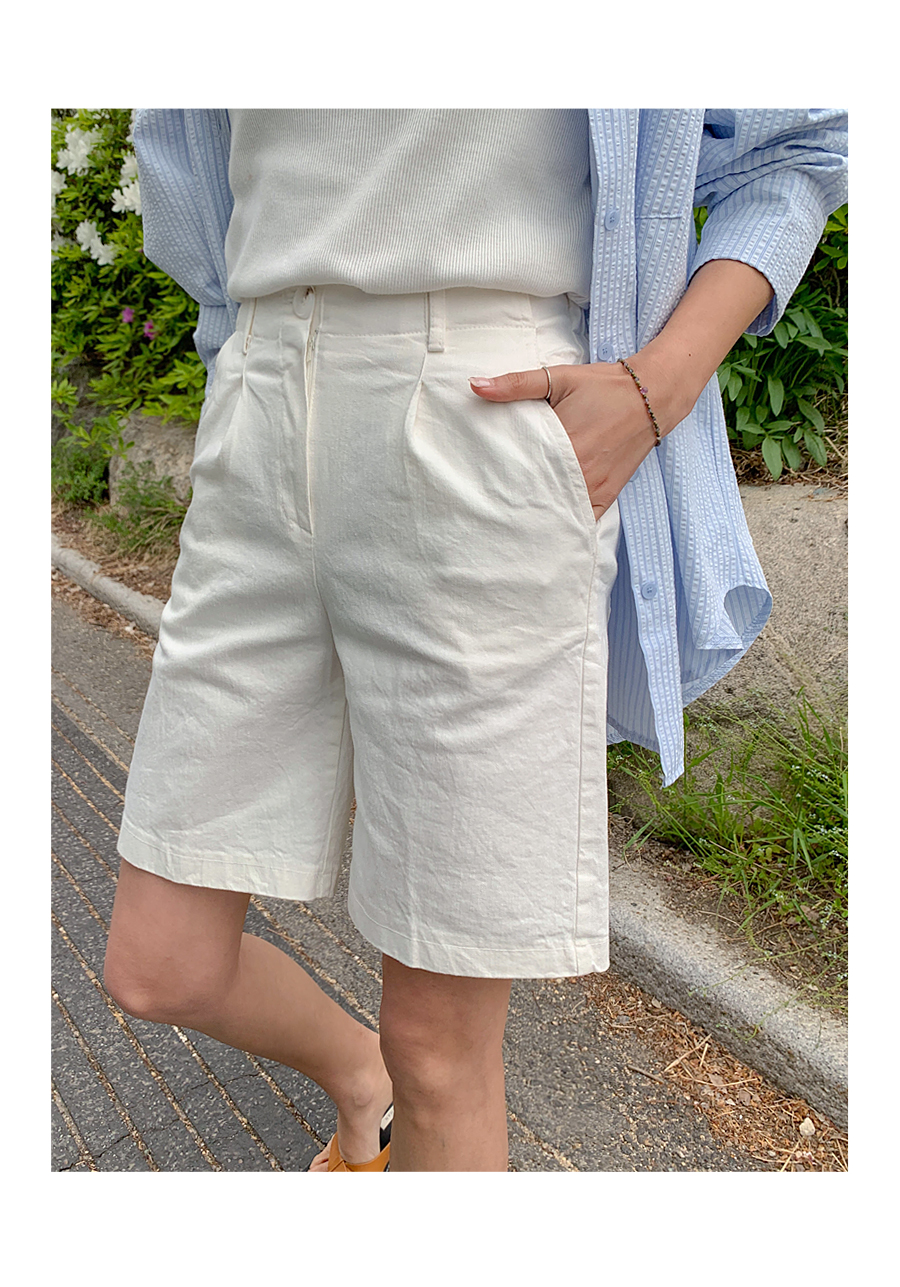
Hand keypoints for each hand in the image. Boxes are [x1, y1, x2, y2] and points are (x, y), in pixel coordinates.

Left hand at [469, 357, 673, 519]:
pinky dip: (564, 523)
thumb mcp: (558, 378)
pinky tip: (544, 526)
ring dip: (536, 516)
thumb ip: (516, 384)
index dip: (497, 481)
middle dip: (512, 503)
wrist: (651, 397)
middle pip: (535, 498)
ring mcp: (594, 489)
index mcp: (564, 446)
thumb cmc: (603, 387)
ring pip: (557, 514)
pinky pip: (581, 520)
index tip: (478, 487)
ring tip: (510, 520)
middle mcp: (579, 474)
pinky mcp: (606, 497)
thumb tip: (475, 386)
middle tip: (486, 508)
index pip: (520, 473)